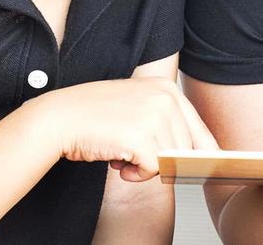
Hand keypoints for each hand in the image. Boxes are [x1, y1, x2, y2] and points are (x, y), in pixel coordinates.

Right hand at [36, 77, 216, 181]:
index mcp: (167, 88)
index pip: (200, 131)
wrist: (59, 118)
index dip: (200, 155)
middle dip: (161, 160)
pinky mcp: (141, 136)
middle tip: (134, 156)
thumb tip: (203, 157)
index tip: (201, 170)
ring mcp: (154, 116)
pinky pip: (153, 169)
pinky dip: (135, 174)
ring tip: (122, 156)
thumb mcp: (138, 109)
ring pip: (170, 161)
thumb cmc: (93, 116)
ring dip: (146, 167)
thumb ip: (167, 126)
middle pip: (186, 150)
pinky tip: (118, 163)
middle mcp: (165, 98)